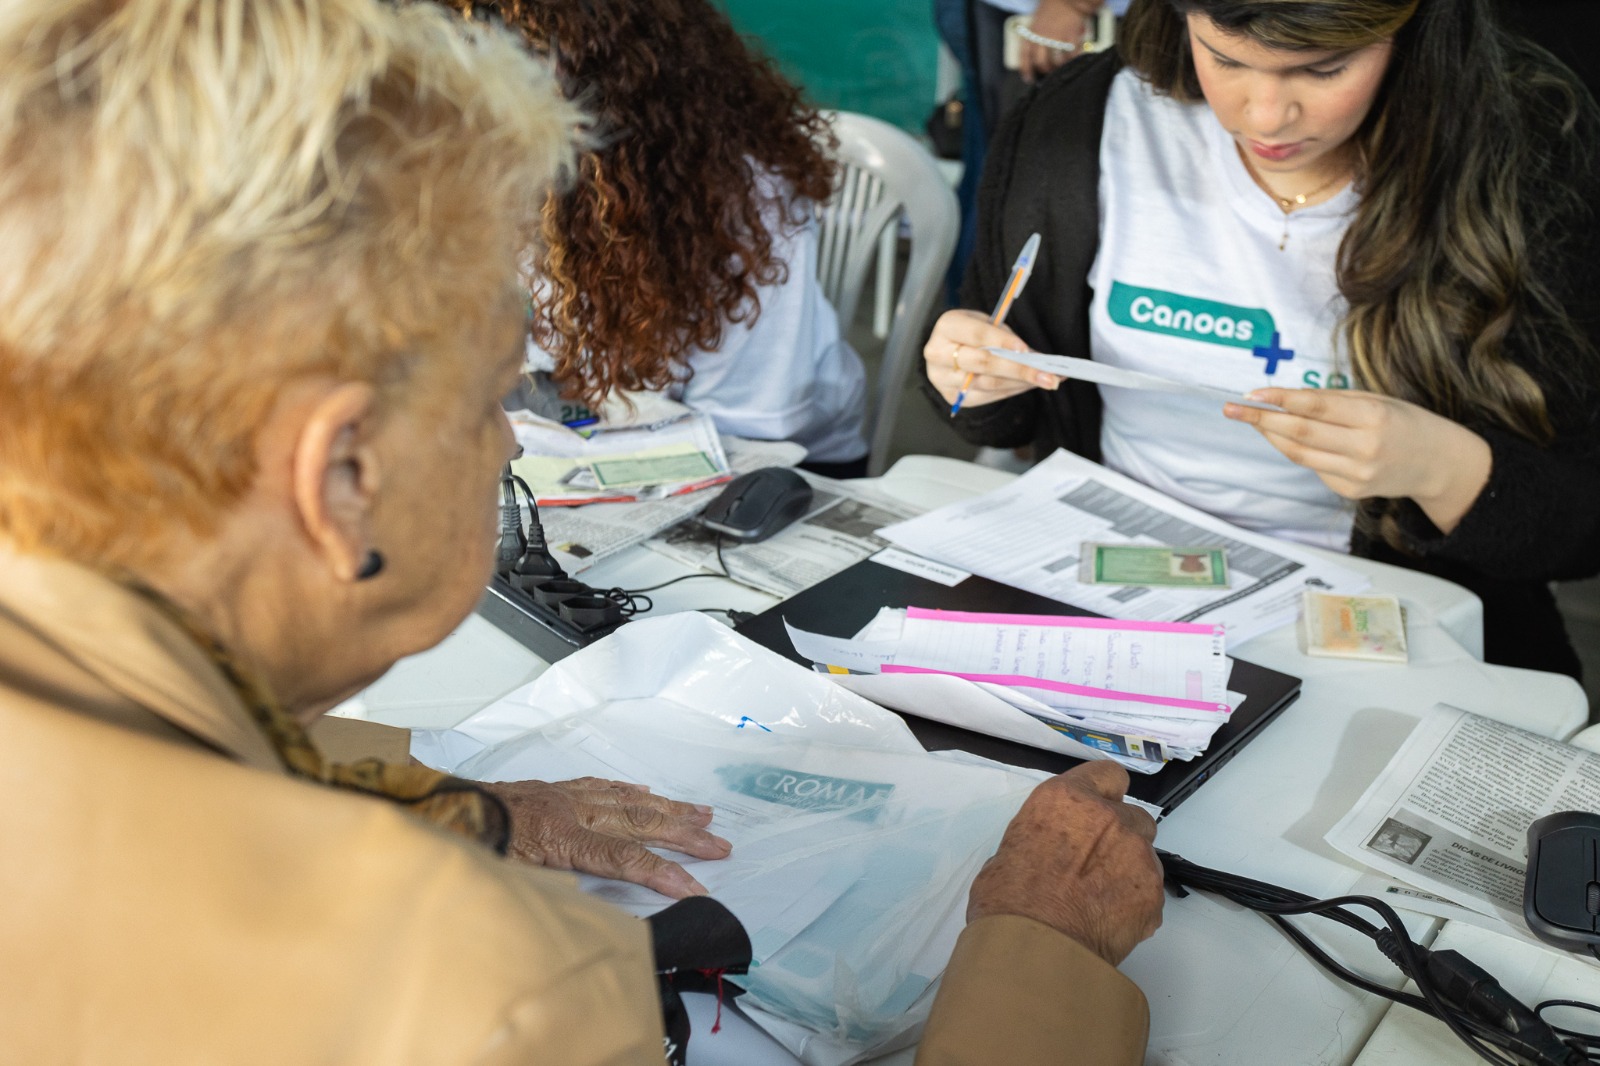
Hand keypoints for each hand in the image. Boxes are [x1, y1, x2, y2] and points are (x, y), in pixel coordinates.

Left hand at [485, 777, 731, 898]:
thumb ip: (552, 894)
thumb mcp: (510, 883)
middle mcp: (571, 813)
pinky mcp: (552, 790)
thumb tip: (586, 913)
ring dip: (667, 808)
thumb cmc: (471, 849)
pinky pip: (598, 785)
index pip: (626, 860)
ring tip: (701, 813)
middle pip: (639, 824)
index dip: (664, 874)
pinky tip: (644, 791)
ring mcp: (564, 798)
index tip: (697, 887)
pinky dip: (626, 789)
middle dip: (683, 835)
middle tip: (720, 843)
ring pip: (627, 801)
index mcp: (562, 839)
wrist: (441, 812)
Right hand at [925, 308, 1060, 408]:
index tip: (1027, 350)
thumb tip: (1035, 357)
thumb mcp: (984, 323)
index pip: (977, 335)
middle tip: (1048, 375)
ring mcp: (942, 378)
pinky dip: (1011, 390)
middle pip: (983, 364)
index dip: (1002, 341)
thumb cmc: (971, 332)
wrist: (947, 349)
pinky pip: (987, 396)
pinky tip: (1029, 385)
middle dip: (1019, 370)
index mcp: (946, 327)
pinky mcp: (951, 396)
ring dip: (1020, 383)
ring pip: (988, 384)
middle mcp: (938, 354)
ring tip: (1046, 380)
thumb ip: (1004, 337)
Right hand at [967, 761, 1162, 965]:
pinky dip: (1135, 904)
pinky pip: (1149, 893)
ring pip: (1145, 855)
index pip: (1108, 775)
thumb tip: (1046, 856)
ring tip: (1102, 901)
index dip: (1104, 795)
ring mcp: (1137, 855)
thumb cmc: (1007, 900)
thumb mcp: (1008, 851)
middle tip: (1096, 865)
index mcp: (1067, 799)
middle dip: (1121, 836)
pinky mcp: (1153, 894)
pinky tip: (1108, 923)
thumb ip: (1041, 839)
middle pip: (1134, 817)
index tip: (1096, 814)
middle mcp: (1110, 818)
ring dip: (1129, 870)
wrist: (1036, 949)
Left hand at [1019, 0, 1097, 81]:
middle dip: (1045, 71)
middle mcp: (1043, 35)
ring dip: (1058, 68)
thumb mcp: (1038, 17)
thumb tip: (1035, 47)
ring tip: (1062, 68)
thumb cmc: (1053, 3)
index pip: (1025, 55)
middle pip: (1041, 62)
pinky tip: (1075, 60)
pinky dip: (1073, 60)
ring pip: (1056, 62)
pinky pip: (1071, 54)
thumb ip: (1035, 32)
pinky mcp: (1071, 35)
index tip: (1029, 78)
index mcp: (1032, 31)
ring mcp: (1057, 36)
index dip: (1026, 69)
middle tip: (1049, 74)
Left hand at [1225, 388, 1491, 534]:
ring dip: (1271, 437)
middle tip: (1233, 409)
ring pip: (1299, 454)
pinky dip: (1299, 452)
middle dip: (1262, 420)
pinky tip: (1292, 439)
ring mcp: (1357, 473)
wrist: (1437, 464)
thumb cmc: (1403, 422)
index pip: (1316, 407)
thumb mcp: (1376, 400)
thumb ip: (1332, 401)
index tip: (1253, 393)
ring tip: (1252, 420)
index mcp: (1374, 417)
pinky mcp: (1351, 490)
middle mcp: (1365, 448)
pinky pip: (1314, 468)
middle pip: (1300, 433)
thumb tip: (1285, 398)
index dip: (1281, 400)